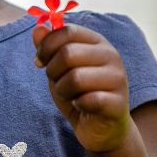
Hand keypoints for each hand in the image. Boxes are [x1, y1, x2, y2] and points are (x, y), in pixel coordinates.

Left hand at [33, 24, 130, 153]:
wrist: (100, 128)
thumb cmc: (79, 93)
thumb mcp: (59, 68)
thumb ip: (49, 48)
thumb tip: (37, 28)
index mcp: (97, 42)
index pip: (67, 31)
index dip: (46, 46)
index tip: (40, 61)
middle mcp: (111, 55)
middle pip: (68, 53)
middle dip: (53, 71)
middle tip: (58, 82)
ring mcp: (118, 78)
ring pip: (75, 78)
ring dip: (63, 90)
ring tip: (71, 95)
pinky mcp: (118, 103)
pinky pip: (87, 100)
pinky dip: (77, 105)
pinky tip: (82, 106)